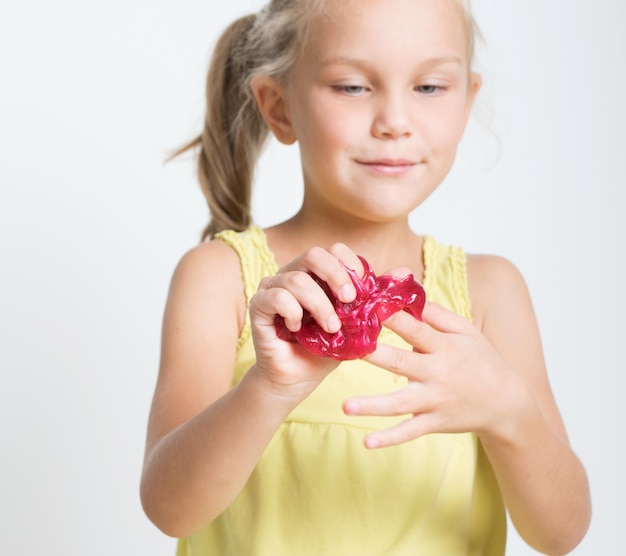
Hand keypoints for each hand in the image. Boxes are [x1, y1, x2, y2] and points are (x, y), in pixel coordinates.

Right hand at [248, 244, 363, 401]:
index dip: (350, 264)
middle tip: (350, 300)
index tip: (361, 290)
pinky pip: (276, 297)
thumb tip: (405, 272)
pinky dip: (293, 312)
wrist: (297, 380)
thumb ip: (374, 298)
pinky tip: (299, 329)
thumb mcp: (355, 324)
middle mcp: (293, 275)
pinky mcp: (259, 306)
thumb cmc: (324, 351)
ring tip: (330, 328)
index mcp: (316, 275)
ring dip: (319, 304)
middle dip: (336, 275)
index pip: (333, 251)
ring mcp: (273, 288)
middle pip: (314, 254)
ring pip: (296, 278)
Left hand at [343, 301, 525, 447]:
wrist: (506, 402)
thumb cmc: (481, 359)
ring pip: (399, 404)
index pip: (414, 329)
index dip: (392, 318)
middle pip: (400, 362)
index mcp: (443, 347)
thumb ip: (435, 313)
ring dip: (372, 405)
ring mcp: (434, 401)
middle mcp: (437, 373)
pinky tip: (367, 443)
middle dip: (374, 355)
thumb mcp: (466, 330)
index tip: (367, 307)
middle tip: (348, 349)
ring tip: (345, 407)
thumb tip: (407, 292)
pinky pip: (408, 432)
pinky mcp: (433, 423)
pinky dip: (389, 439)